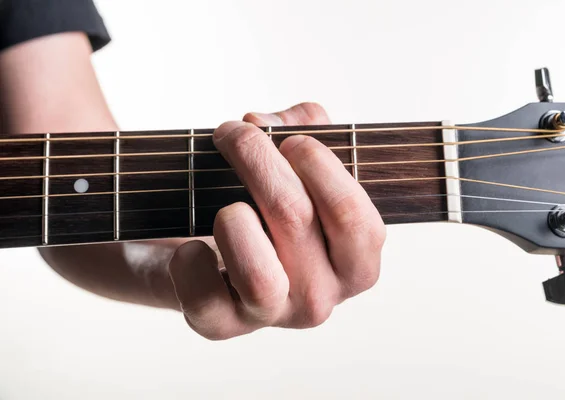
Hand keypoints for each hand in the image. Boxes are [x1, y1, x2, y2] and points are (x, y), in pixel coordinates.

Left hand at [168, 103, 385, 339]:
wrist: (203, 249)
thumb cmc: (261, 204)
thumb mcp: (296, 162)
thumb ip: (302, 128)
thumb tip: (264, 124)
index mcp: (352, 264)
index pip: (354, 218)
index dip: (320, 166)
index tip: (289, 139)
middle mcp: (320, 298)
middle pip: (294, 219)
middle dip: (256, 160)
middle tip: (233, 134)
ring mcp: (270, 316)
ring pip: (258, 271)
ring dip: (232, 217)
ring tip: (224, 205)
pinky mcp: (220, 326)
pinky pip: (203, 294)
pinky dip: (190, 261)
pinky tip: (192, 245)